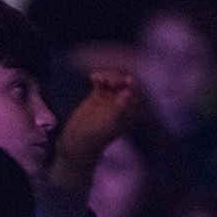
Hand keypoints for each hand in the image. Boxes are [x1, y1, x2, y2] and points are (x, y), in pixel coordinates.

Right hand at [49, 69, 139, 191]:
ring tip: (99, 78)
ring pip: (115, 79)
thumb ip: (120, 108)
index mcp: (132, 111)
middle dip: (120, 76)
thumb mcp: (110, 123)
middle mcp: (124, 103)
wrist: (78, 142)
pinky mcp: (99, 95)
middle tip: (109, 79)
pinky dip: (99, 76)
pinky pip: (102, 80)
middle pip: (127, 82)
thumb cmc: (96, 136)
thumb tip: (128, 92)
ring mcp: (111, 98)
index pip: (139, 93)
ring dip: (108, 74)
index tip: (127, 79)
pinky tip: (92, 77)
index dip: (135, 84)